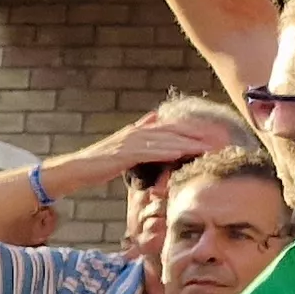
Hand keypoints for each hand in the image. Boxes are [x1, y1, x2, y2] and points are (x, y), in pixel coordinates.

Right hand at [64, 112, 228, 179]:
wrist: (75, 169)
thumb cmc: (101, 163)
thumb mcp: (126, 149)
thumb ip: (143, 137)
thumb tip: (158, 124)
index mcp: (140, 130)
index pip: (172, 128)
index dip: (194, 131)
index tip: (215, 136)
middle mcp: (137, 132)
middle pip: (173, 131)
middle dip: (197, 135)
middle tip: (219, 140)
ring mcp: (129, 141)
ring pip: (163, 140)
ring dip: (186, 143)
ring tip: (207, 147)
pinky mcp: (122, 153)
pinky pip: (147, 151)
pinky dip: (164, 151)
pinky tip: (179, 153)